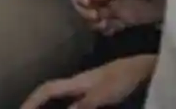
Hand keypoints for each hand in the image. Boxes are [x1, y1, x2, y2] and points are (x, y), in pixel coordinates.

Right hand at [20, 56, 155, 108]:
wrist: (144, 70)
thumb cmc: (124, 78)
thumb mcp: (104, 93)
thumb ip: (84, 105)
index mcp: (76, 82)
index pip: (47, 89)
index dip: (31, 101)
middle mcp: (78, 84)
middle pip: (51, 94)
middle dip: (36, 105)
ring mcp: (88, 89)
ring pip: (62, 100)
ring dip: (50, 107)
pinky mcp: (98, 96)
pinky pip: (74, 104)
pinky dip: (64, 107)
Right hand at [71, 0, 170, 34]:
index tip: (89, 4)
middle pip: (83, 5)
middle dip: (86, 12)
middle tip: (97, 16)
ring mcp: (112, 6)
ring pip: (92, 18)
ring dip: (94, 23)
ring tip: (106, 24)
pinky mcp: (122, 19)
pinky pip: (106, 27)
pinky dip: (105, 30)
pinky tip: (113, 28)